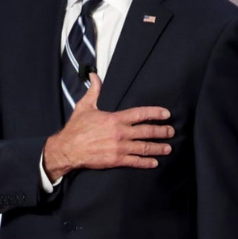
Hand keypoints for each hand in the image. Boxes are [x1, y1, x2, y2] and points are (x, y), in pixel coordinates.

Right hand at [43, 73, 173, 181]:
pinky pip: (135, 161)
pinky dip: (146, 162)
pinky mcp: (116, 160)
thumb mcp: (85, 107)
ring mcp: (119, 147)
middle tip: (171, 132)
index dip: (155, 113)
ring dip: (158, 148)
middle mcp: (120, 133)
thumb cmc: (76, 128)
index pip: (140, 114)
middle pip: (147, 131)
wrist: (66, 149)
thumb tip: (95, 76)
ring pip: (144, 147)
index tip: (167, 114)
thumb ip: (94, 91)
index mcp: (115, 119)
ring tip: (168, 148)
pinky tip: (155, 162)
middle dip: (162, 131)